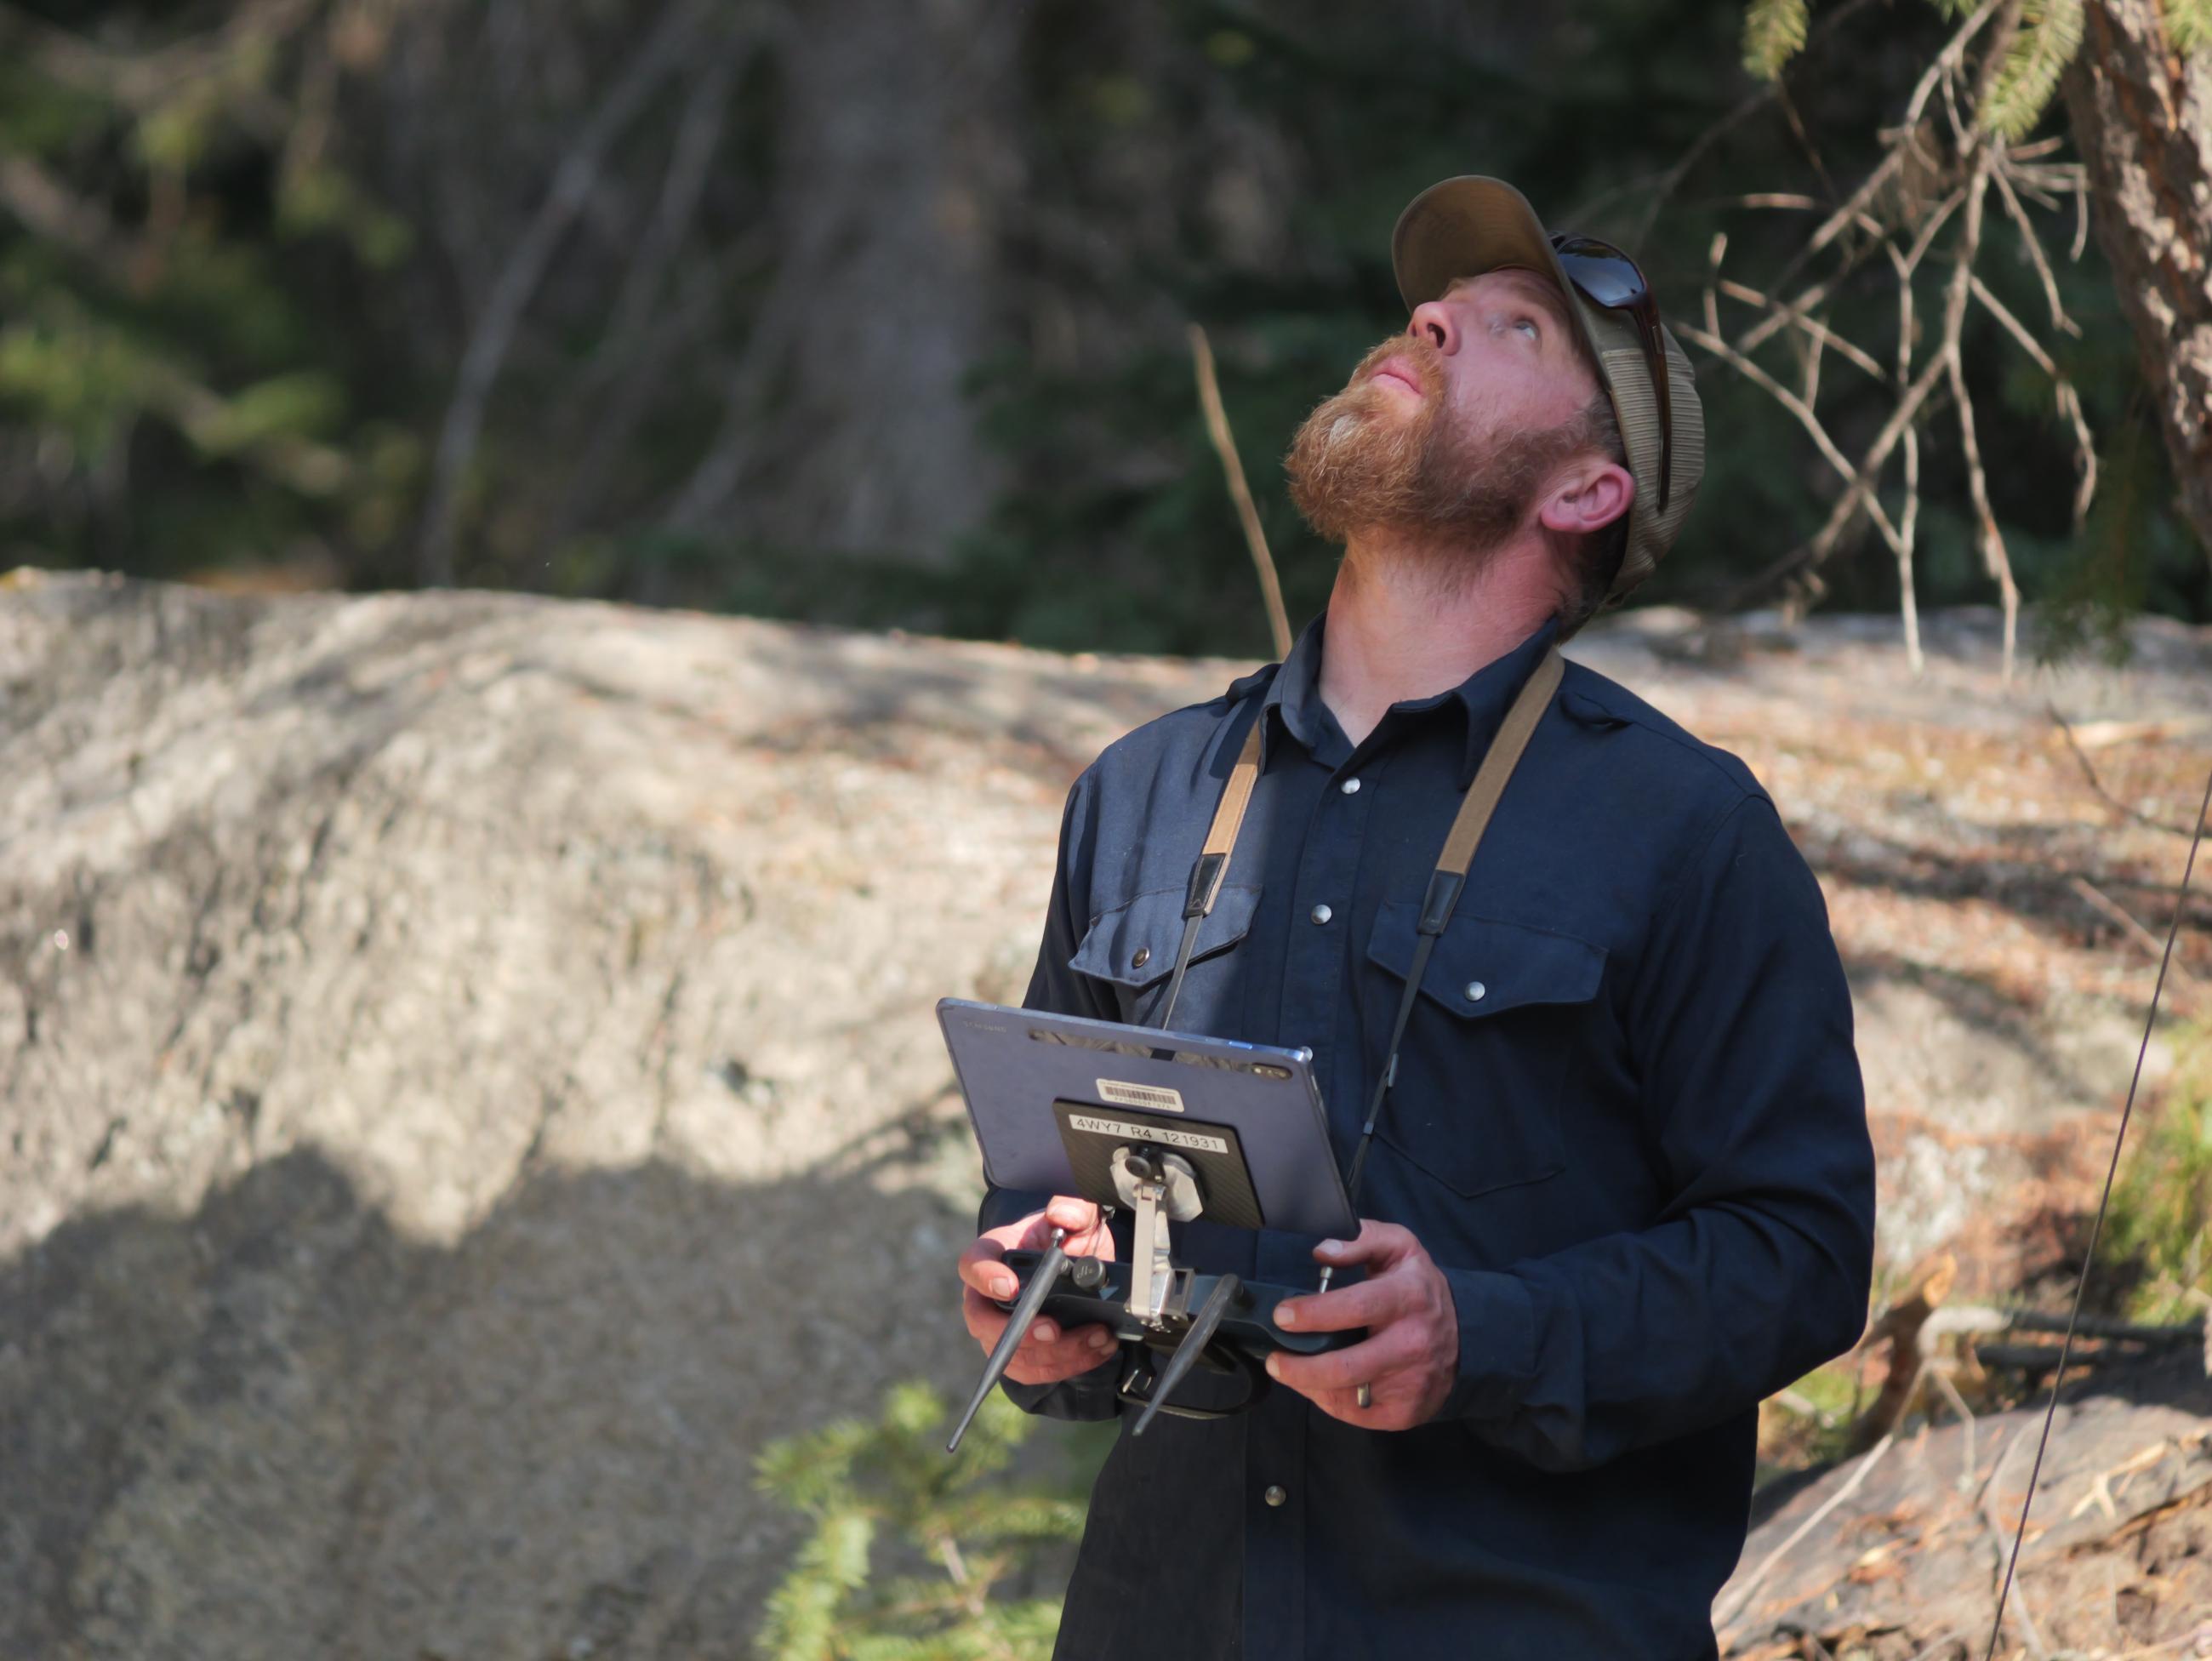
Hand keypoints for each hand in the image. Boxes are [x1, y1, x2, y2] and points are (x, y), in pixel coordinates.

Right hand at [957, 1196, 1118, 1386]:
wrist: (1077, 1267)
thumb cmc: (1065, 1241)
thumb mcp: (1077, 1218)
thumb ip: (1074, 1210)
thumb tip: (1062, 1215)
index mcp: (992, 1255)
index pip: (973, 1264)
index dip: (985, 1277)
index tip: (1010, 1286)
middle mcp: (986, 1297)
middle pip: (984, 1322)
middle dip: (1021, 1332)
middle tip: (1055, 1329)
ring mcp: (998, 1330)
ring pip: (1012, 1355)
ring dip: (1056, 1353)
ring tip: (1096, 1337)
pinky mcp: (1019, 1356)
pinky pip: (1034, 1372)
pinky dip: (1068, 1365)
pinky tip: (1097, 1350)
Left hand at [1264, 1220, 1458, 1430]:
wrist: (1465, 1335)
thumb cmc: (1418, 1288)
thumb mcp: (1399, 1248)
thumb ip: (1361, 1239)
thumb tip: (1322, 1251)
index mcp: (1408, 1298)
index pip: (1356, 1307)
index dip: (1314, 1313)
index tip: (1282, 1315)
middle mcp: (1412, 1343)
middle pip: (1347, 1366)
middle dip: (1301, 1367)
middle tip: (1274, 1360)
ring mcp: (1411, 1382)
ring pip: (1347, 1395)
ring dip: (1310, 1386)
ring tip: (1289, 1371)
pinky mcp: (1407, 1411)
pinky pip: (1358, 1415)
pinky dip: (1331, 1403)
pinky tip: (1318, 1386)